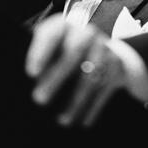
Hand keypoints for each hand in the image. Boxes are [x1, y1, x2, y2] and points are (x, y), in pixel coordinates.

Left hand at [25, 13, 127, 127]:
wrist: (107, 51)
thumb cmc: (67, 54)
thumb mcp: (53, 49)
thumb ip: (42, 60)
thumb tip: (32, 82)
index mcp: (64, 26)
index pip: (52, 33)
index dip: (41, 51)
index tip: (31, 73)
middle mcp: (86, 32)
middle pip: (74, 51)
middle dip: (57, 77)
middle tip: (40, 99)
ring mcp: (103, 47)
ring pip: (91, 73)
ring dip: (76, 99)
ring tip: (63, 119)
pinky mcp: (117, 64)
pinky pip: (105, 87)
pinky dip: (93, 106)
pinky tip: (83, 120)